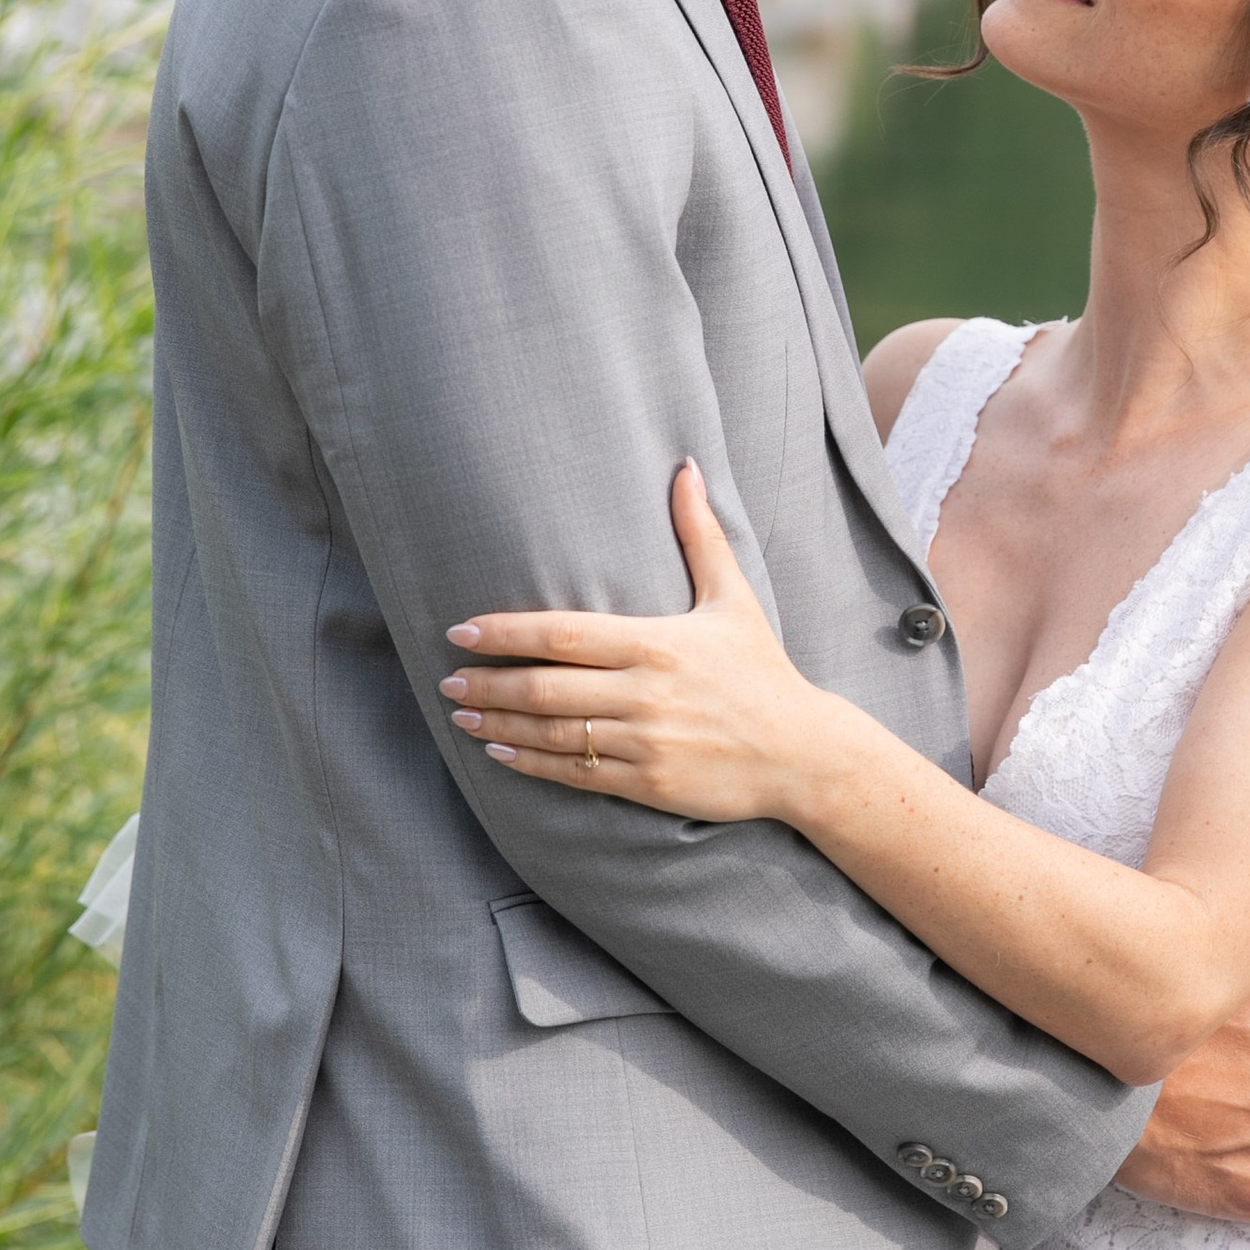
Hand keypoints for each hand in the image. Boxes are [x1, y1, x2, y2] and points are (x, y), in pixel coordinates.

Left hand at [441, 464, 838, 823]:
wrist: (802, 753)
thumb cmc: (761, 672)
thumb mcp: (733, 598)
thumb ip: (700, 534)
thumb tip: (686, 466)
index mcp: (655, 643)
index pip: (562, 634)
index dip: (506, 632)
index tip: (462, 630)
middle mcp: (644, 692)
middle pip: (544, 687)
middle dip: (488, 681)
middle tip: (447, 677)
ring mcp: (644, 741)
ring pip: (552, 732)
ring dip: (498, 721)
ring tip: (461, 711)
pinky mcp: (648, 783)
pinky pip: (576, 772)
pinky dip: (530, 762)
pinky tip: (498, 750)